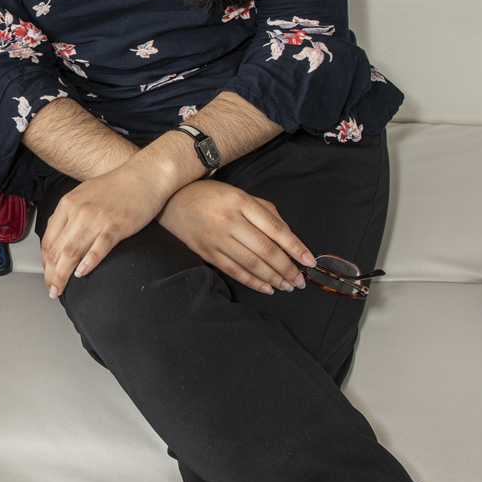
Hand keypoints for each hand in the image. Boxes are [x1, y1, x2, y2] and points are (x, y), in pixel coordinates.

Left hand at [41, 153, 180, 296]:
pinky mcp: (117, 225)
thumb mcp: (84, 194)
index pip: (48, 239)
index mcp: (68, 204)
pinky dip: (88, 262)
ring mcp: (97, 218)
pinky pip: (99, 247)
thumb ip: (70, 213)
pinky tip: (82, 274)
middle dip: (51, 274)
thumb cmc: (118, 185)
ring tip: (60, 290)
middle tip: (52, 290)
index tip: (47, 275)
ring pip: (72, 252)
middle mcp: (78, 211)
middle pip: (57, 249)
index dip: (45, 262)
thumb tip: (60, 236)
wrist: (146, 174)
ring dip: (63, 274)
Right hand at [159, 180, 315, 294]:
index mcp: (242, 202)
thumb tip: (288, 235)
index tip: (309, 260)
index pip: (276, 228)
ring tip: (287, 286)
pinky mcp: (207, 252)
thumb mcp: (241, 194)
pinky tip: (266, 288)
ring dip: (272, 277)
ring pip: (251, 263)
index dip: (295, 247)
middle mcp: (230, 221)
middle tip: (300, 280)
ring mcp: (217, 238)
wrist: (173, 200)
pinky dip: (252, 281)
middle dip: (287, 268)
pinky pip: (233, 270)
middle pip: (266, 249)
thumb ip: (266, 211)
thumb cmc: (212, 196)